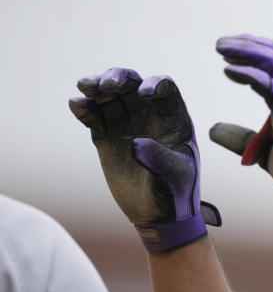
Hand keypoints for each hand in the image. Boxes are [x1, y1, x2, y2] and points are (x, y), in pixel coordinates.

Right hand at [69, 68, 219, 251]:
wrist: (158, 213)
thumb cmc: (177, 192)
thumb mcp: (177, 177)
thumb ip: (161, 160)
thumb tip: (137, 142)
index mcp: (174, 119)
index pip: (166, 90)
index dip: (155, 85)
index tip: (144, 93)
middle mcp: (150, 115)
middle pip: (133, 85)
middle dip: (119, 78)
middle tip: (104, 84)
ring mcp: (127, 124)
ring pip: (110, 96)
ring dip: (97, 87)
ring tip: (84, 86)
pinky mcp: (107, 137)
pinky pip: (94, 116)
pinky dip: (85, 108)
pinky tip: (76, 104)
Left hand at [210, 34, 272, 235]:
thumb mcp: (263, 150)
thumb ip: (241, 136)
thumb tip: (214, 130)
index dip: (256, 51)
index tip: (231, 51)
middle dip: (247, 45)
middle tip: (221, 44)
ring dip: (246, 52)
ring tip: (223, 49)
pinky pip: (271, 86)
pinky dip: (249, 73)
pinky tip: (231, 70)